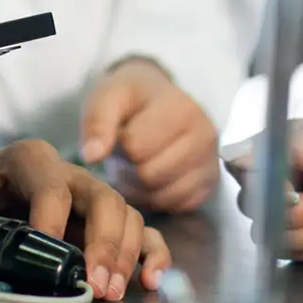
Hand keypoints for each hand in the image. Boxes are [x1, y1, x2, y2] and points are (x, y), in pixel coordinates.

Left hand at [0, 139, 171, 300]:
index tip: (48, 252)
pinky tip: (150, 279)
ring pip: (125, 214)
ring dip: (124, 255)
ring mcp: (91, 197)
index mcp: (31, 160)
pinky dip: (151, 254)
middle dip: (103, 243)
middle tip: (95, 284)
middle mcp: (69, 174)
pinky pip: (141, 230)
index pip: (51, 187)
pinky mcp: (105, 221)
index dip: (51, 220)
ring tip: (110, 292)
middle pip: (102, 199)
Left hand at [79, 59, 219, 213]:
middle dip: (129, 168)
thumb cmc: (131, 99)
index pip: (136, 147)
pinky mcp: (210, 185)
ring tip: (138, 164)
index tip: (121, 132)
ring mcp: (211, 162)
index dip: (119, 144)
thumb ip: (97, 122)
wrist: (157, 99)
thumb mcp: (108, 97)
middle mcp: (205, 135)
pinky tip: (153, 177)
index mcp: (182, 108)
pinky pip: (177, 206)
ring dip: (141, 186)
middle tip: (127, 154)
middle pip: (150, 174)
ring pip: (163, 195)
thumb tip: (91, 156)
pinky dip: (159, 197)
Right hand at [223, 122, 302, 265]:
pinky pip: (282, 251)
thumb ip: (276, 147)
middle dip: (292, 212)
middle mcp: (286, 175)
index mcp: (287, 145)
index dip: (260, 182)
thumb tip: (229, 154)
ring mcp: (293, 210)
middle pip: (251, 202)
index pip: (240, 164)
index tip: (292, 190)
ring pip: (265, 232)